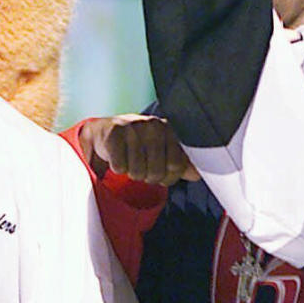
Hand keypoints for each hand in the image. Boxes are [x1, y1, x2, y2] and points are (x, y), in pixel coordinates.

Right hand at [78, 115, 198, 186]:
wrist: (107, 130)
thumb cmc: (140, 143)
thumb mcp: (162, 150)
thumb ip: (181, 162)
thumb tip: (197, 174)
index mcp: (169, 129)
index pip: (177, 166)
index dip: (168, 176)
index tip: (160, 171)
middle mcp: (153, 125)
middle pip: (156, 172)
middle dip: (148, 177)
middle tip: (142, 167)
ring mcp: (132, 128)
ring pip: (137, 172)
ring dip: (132, 173)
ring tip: (130, 161)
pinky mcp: (113, 134)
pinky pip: (119, 167)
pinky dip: (118, 168)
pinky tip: (118, 156)